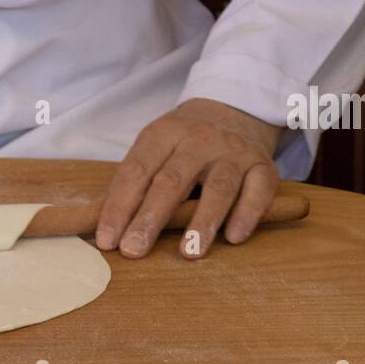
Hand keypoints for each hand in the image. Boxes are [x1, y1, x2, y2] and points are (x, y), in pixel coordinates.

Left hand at [96, 98, 282, 259]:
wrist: (233, 111)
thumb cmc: (182, 144)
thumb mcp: (153, 149)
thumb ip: (131, 183)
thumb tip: (101, 227)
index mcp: (162, 134)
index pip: (136, 172)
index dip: (119, 207)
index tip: (108, 240)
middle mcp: (198, 140)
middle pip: (172, 180)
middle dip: (150, 218)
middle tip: (134, 250)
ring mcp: (233, 152)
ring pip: (218, 186)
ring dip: (203, 221)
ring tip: (189, 252)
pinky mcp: (263, 165)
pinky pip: (258, 190)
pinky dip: (247, 213)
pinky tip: (234, 237)